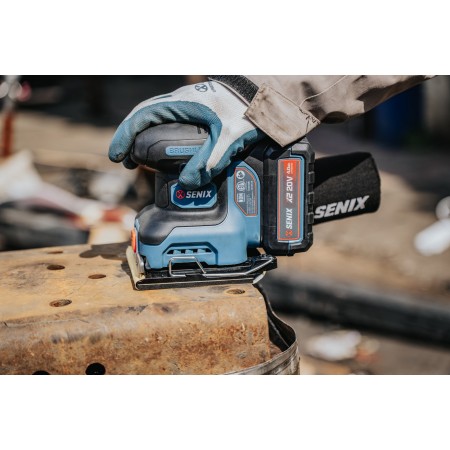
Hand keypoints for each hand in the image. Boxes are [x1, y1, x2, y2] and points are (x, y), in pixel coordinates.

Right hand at [108, 81, 264, 188]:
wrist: (261, 94)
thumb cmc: (246, 109)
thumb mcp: (229, 137)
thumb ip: (210, 160)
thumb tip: (187, 182)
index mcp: (181, 103)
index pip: (142, 116)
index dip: (125, 135)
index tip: (117, 155)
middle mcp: (179, 101)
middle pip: (143, 116)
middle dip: (129, 138)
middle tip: (126, 162)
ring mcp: (186, 104)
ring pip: (154, 117)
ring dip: (142, 135)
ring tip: (138, 158)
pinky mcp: (194, 109)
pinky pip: (167, 120)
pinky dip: (157, 133)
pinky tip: (161, 148)